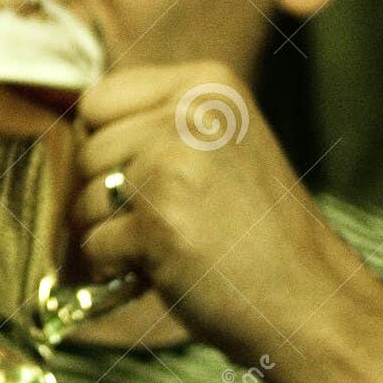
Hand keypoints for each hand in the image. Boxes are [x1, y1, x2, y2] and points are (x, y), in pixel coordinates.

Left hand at [70, 62, 371, 366]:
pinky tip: (166, 266)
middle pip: (87, 147)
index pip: (98, 99)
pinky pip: (94, 243)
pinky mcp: (158, 223)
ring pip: (84, 195)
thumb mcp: (220, 140)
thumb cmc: (256, 228)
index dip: (107, 143)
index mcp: (207, 83)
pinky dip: (118, 266)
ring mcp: (173, 166)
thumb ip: (156, 119)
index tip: (146, 172)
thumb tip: (71, 123)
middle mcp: (190, 113)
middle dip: (107, 190)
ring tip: (170, 240)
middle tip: (166, 215)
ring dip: (111, 230)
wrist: (312, 300)